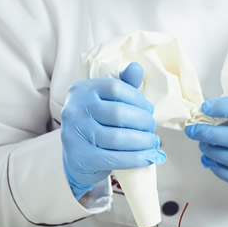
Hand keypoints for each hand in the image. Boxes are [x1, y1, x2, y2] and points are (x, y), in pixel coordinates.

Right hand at [62, 62, 164, 198]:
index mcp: (82, 90)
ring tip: (154, 143)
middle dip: (143, 121)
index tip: (149, 109)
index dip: (138, 99)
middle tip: (152, 127)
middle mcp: (74, 110)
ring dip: (143, 141)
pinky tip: (150, 157)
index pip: (115, 88)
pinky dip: (136, 159)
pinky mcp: (80, 158)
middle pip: (118, 113)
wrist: (77, 158)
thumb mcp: (107, 101)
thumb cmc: (96, 124)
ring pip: (117, 137)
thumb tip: (136, 68)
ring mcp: (74, 134)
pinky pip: (114, 158)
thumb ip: (123, 84)